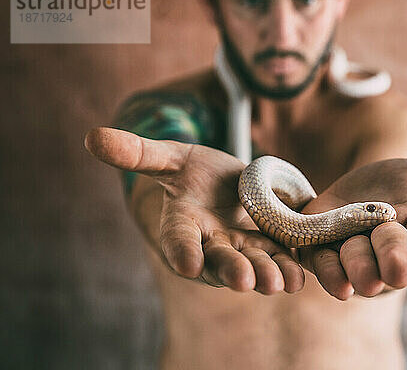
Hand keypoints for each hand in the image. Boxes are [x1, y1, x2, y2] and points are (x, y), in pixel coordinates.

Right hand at [84, 127, 303, 293]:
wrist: (227, 186)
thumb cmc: (194, 173)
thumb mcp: (170, 158)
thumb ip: (138, 153)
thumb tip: (92, 137)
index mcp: (183, 224)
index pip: (178, 240)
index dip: (182, 251)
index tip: (186, 265)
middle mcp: (212, 244)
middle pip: (220, 260)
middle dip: (230, 270)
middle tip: (241, 279)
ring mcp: (243, 248)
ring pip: (254, 265)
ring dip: (266, 274)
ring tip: (278, 283)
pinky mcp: (271, 246)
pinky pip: (280, 260)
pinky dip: (290, 269)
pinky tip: (300, 275)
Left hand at [298, 143, 406, 299]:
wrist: (347, 199)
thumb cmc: (389, 190)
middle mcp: (387, 246)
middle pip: (393, 251)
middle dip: (394, 259)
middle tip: (396, 272)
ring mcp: (356, 253)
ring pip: (357, 262)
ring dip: (357, 266)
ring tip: (356, 275)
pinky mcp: (323, 255)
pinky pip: (324, 267)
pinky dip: (327, 274)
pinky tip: (330, 286)